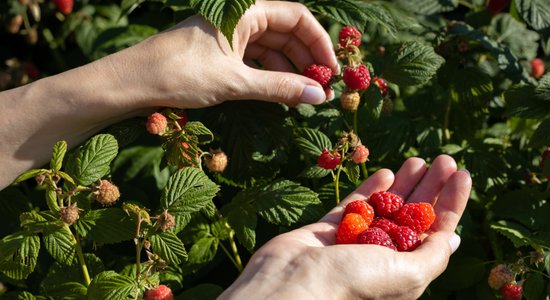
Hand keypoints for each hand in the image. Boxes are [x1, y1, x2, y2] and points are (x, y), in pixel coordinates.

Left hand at [112, 0, 338, 108]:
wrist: (131, 83)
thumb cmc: (180, 74)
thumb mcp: (234, 82)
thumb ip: (279, 88)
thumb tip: (319, 97)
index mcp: (244, 8)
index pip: (296, 18)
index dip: (319, 43)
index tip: (334, 71)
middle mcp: (239, 16)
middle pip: (286, 33)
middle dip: (306, 60)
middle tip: (323, 90)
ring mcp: (229, 34)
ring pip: (271, 48)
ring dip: (289, 71)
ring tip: (305, 97)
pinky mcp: (219, 52)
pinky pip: (254, 60)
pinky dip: (269, 76)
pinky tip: (280, 94)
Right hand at [219, 155, 471, 299]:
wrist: (294, 281)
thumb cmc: (353, 282)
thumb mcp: (407, 273)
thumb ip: (431, 255)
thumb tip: (453, 239)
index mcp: (406, 270)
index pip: (437, 231)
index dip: (451, 202)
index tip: (462, 174)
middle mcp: (383, 255)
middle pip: (414, 215)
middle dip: (430, 187)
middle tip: (444, 159)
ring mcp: (356, 239)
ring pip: (386, 207)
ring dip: (404, 184)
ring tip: (418, 160)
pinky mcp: (332, 228)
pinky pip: (355, 204)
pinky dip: (371, 189)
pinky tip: (386, 172)